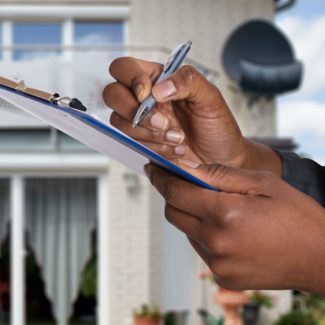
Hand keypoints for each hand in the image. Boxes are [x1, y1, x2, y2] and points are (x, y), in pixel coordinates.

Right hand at [103, 58, 279, 172]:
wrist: (220, 159)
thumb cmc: (217, 126)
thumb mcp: (210, 97)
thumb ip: (187, 80)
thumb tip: (159, 88)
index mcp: (158, 79)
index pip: (125, 68)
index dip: (130, 78)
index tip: (148, 95)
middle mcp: (145, 99)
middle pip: (112, 94)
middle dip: (135, 111)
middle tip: (163, 123)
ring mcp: (142, 123)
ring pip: (119, 122)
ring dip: (148, 134)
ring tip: (177, 138)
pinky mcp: (142, 143)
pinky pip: (132, 143)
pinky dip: (154, 148)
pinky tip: (174, 149)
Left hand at [145, 162, 324, 293]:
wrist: (320, 257)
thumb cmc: (297, 216)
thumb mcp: (262, 182)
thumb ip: (220, 174)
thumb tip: (189, 168)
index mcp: (225, 214)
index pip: (176, 192)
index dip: (161, 178)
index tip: (153, 169)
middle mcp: (216, 241)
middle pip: (173, 213)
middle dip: (174, 195)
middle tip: (184, 183)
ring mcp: (218, 262)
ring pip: (186, 231)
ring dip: (191, 215)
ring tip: (217, 207)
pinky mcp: (223, 276)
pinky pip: (201, 248)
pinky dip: (204, 234)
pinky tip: (226, 227)